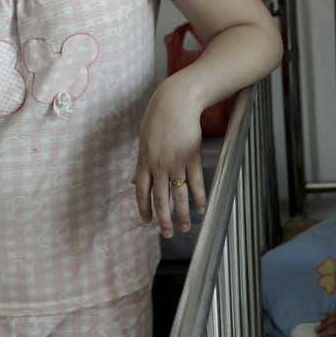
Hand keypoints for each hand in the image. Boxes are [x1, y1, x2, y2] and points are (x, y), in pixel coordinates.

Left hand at [135, 80, 207, 236]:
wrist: (176, 101)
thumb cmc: (157, 118)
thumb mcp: (144, 141)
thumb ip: (141, 164)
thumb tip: (133, 182)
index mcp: (144, 161)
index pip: (142, 192)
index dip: (145, 208)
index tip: (147, 222)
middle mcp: (159, 165)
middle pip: (161, 198)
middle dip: (164, 219)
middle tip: (167, 234)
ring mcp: (176, 162)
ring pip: (179, 194)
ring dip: (182, 214)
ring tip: (186, 228)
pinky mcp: (192, 157)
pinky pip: (196, 181)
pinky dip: (199, 196)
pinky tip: (201, 208)